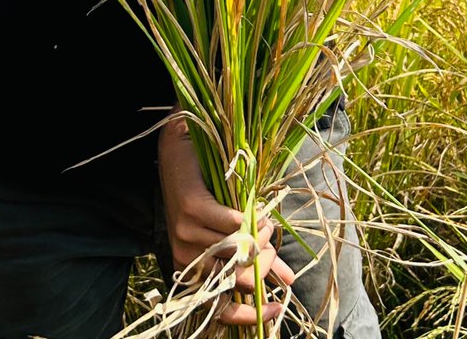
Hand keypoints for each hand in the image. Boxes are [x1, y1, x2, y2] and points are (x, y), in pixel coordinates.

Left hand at [158, 110, 294, 325]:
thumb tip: (288, 281)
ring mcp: (186, 234)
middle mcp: (185, 258)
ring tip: (264, 220)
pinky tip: (255, 209)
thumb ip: (256, 257)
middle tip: (271, 241)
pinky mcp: (191, 210)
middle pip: (238, 277)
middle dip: (264, 261)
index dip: (251, 314)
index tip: (277, 308)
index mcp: (193, 271)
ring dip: (261, 235)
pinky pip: (233, 224)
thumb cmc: (205, 195)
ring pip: (239, 249)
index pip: (221, 309)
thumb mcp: (230, 233)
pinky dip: (251, 217)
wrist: (178, 152)